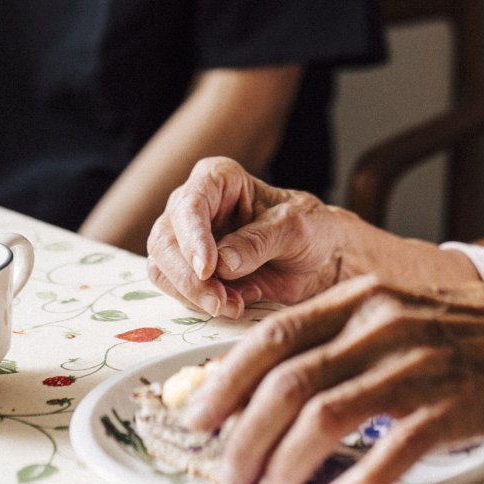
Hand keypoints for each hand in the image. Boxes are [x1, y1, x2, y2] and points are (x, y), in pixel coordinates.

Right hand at [147, 156, 346, 318]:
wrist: (320, 260)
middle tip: (219, 300)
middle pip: (165, 239)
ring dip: (193, 294)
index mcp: (218, 179)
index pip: (190, 203)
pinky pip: (176, 291)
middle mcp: (195, 207)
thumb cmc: (311, 229)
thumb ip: (260, 240)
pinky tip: (234, 304)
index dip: (193, 237)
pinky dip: (199, 304)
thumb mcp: (296, 227)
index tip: (208, 269)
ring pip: (162, 268)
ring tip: (234, 304)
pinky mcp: (191, 272)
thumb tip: (222, 262)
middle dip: (188, 276)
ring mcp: (188, 240)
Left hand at [182, 275, 483, 483]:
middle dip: (244, 434)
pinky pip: (390, 452)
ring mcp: (417, 364)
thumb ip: (337, 341)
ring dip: (285, 464)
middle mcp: (382, 324)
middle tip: (227, 473)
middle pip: (289, 382)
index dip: (225, 381)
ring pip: (326, 417)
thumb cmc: (467, 336)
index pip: (273, 338)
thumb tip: (268, 389)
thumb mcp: (396, 315)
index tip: (197, 420)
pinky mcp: (451, 406)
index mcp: (360, 298)